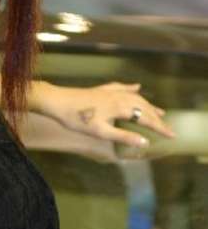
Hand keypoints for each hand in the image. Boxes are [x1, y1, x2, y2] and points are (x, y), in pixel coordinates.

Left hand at [50, 82, 174, 147]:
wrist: (56, 101)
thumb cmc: (76, 118)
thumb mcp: (100, 132)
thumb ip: (123, 137)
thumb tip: (145, 143)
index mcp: (120, 107)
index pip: (145, 118)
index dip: (159, 127)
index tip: (172, 135)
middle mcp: (118, 96)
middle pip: (143, 106)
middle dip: (157, 116)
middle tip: (168, 126)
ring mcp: (109, 91)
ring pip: (134, 97)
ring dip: (148, 103)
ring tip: (160, 110)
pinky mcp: (100, 90)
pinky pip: (121, 87)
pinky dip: (131, 88)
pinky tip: (136, 86)